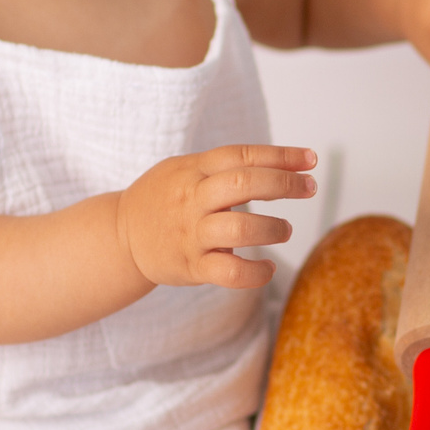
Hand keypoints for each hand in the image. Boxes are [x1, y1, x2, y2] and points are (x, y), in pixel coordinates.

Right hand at [117, 145, 316, 290]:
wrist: (120, 237)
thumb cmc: (164, 199)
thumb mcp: (185, 169)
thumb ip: (226, 166)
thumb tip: (283, 164)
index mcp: (194, 170)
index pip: (243, 155)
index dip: (281, 156)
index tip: (310, 160)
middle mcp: (192, 199)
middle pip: (244, 184)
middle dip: (285, 185)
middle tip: (309, 188)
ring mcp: (191, 234)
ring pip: (240, 228)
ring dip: (273, 228)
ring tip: (285, 229)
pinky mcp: (191, 267)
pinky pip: (230, 273)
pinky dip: (256, 273)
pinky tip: (267, 268)